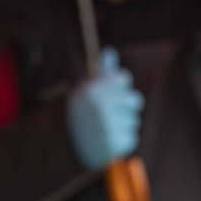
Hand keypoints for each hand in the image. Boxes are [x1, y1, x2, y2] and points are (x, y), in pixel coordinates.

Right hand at [67, 47, 144, 170]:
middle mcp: (99, 106)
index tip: (109, 92)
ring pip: (134, 120)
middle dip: (127, 106)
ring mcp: (107, 127)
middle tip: (110, 112)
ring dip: (124, 124)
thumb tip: (109, 50)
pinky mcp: (114, 145)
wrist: (64, 150)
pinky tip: (107, 141)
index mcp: (91, 89)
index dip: (118, 85)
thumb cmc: (81, 113)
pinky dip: (122, 140)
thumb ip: (102, 72)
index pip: (123, 78)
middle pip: (136, 100)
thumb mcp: (86, 90)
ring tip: (105, 129)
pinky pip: (132, 137)